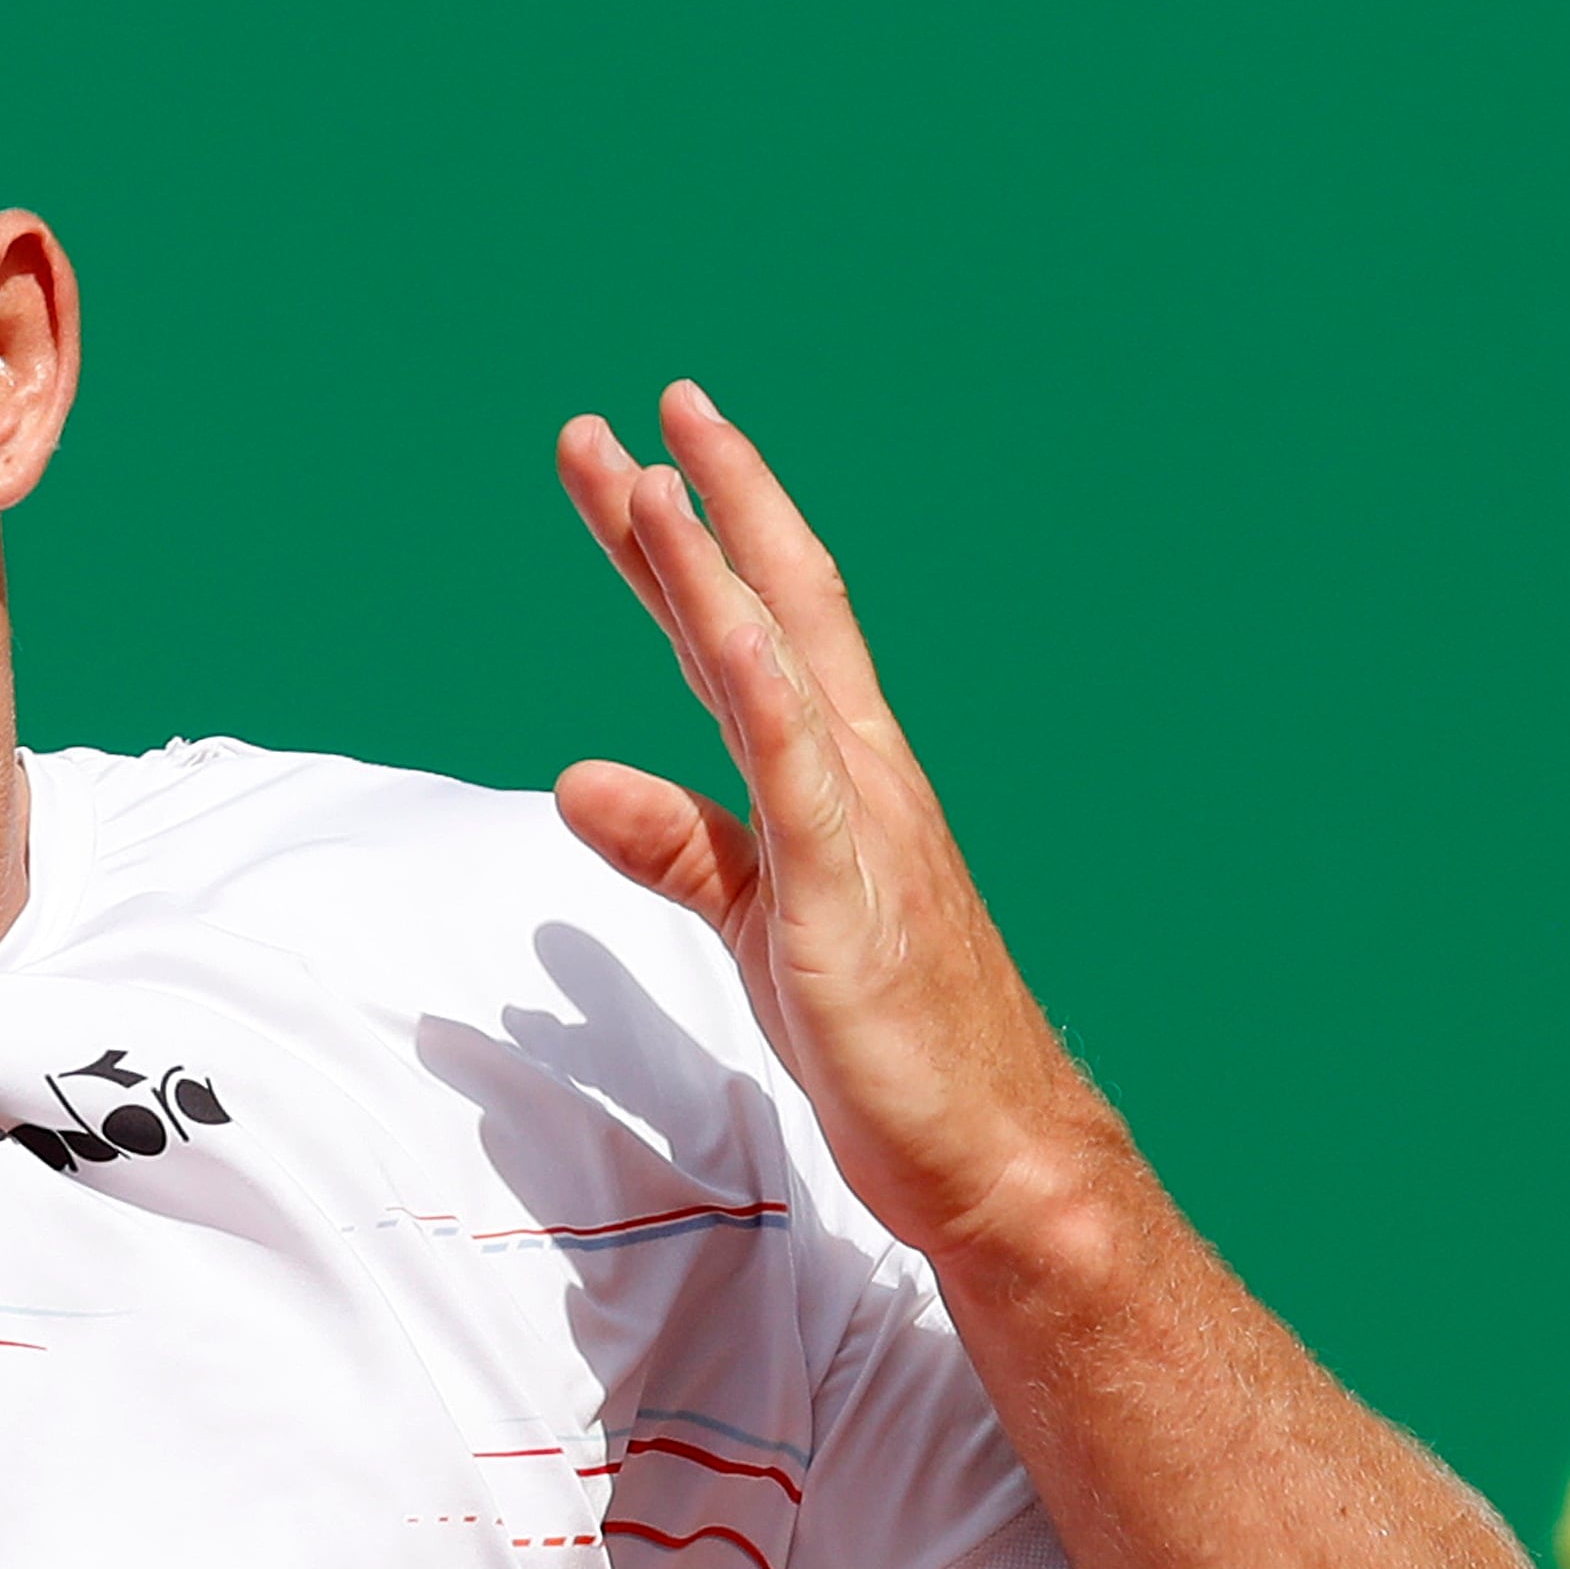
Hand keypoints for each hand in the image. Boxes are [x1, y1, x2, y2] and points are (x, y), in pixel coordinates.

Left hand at [554, 382, 1113, 1271]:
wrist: (994, 1151)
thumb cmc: (886, 1040)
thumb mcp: (755, 924)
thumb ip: (676, 845)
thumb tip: (575, 779)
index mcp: (834, 777)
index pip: (748, 632)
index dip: (685, 545)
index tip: (627, 462)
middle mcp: (858, 774)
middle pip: (769, 610)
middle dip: (697, 510)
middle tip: (628, 416)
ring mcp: (862, 827)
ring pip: (778, 669)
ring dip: (708, 572)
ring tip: (644, 479)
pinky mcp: (850, 898)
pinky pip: (798, 779)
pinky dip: (760, 694)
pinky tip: (721, 627)